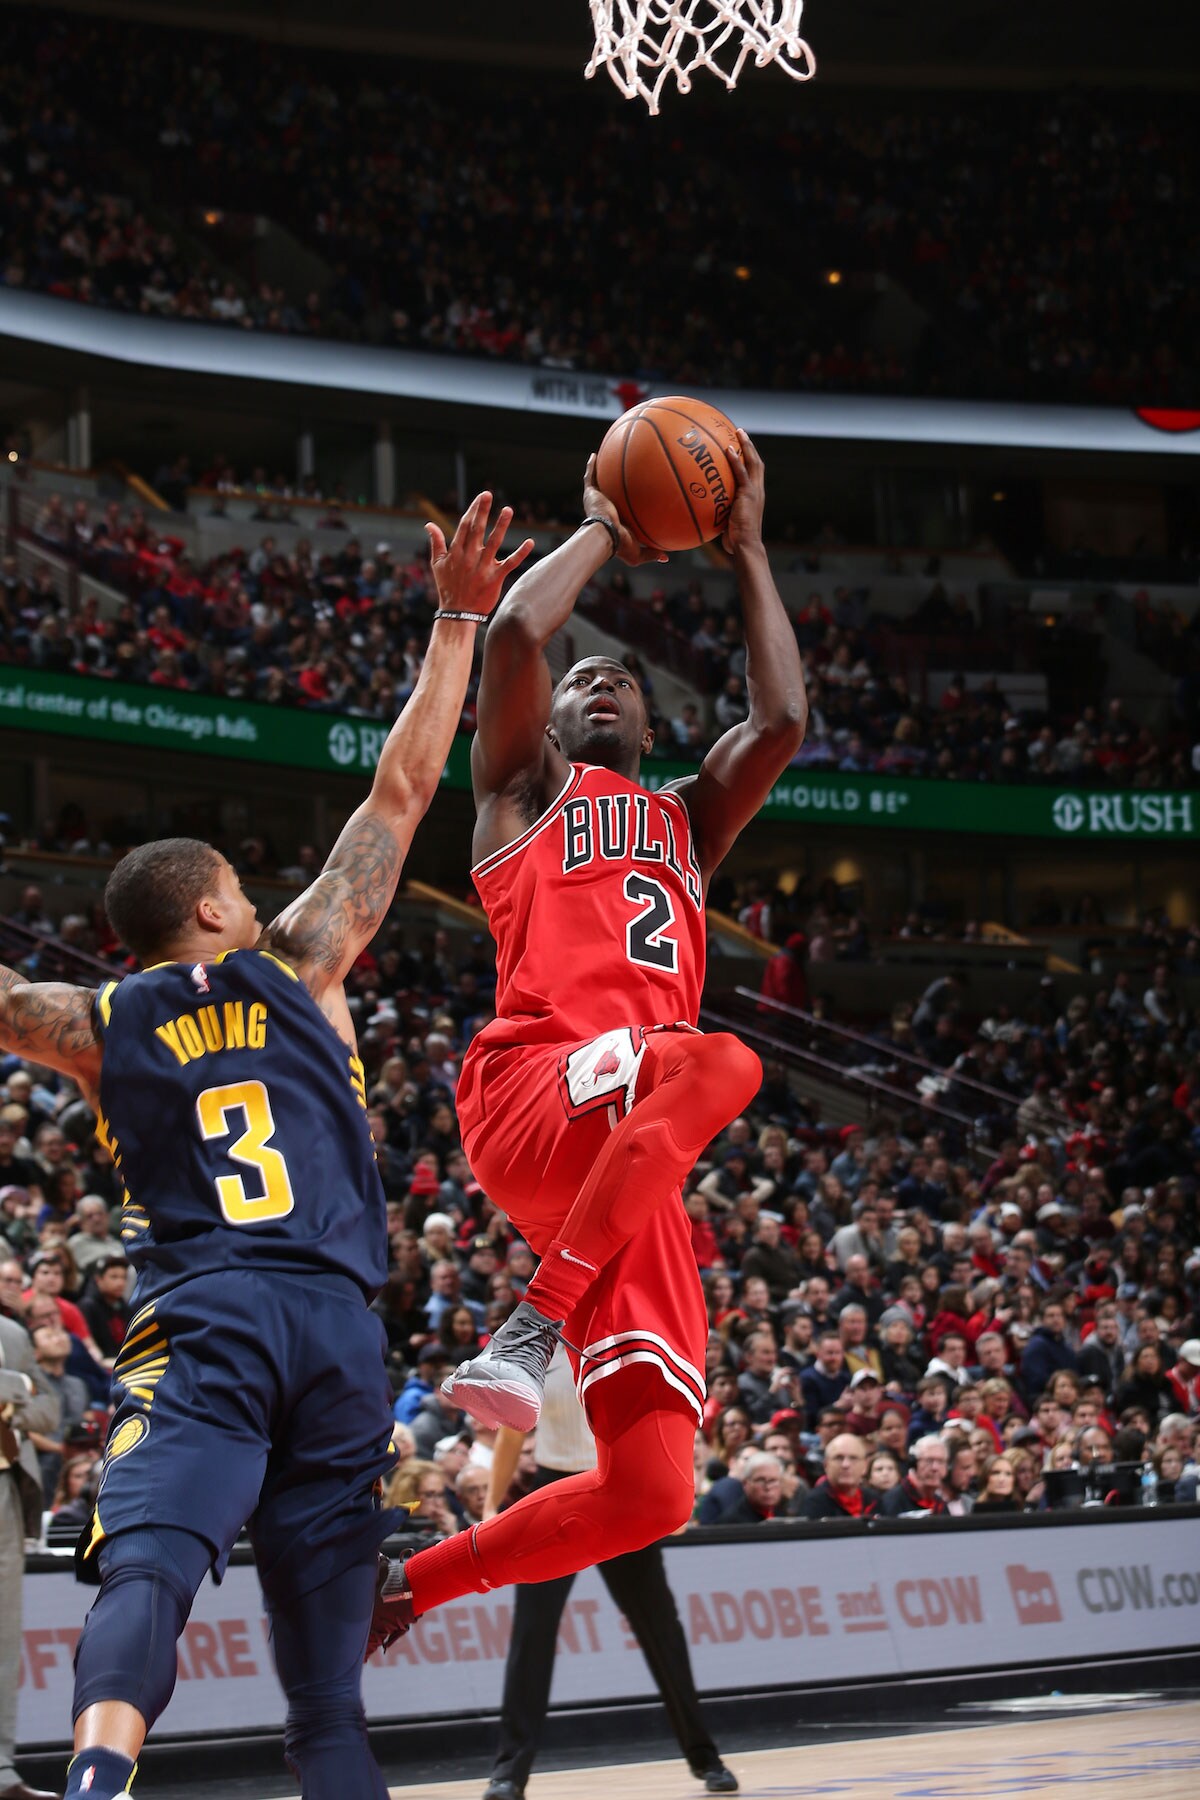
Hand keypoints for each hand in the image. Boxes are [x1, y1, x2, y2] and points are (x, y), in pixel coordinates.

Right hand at [426, 491, 534, 618]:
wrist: (458, 613)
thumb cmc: (447, 588)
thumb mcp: (437, 565)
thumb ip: (435, 543)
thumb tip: (429, 524)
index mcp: (456, 552)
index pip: (465, 526)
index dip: (473, 510)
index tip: (481, 497)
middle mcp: (469, 557)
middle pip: (477, 529)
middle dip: (483, 510)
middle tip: (489, 494)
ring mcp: (483, 567)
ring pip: (494, 542)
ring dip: (501, 525)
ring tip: (508, 510)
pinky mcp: (495, 578)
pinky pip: (510, 563)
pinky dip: (520, 553)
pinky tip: (530, 542)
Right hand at [583, 454, 667, 564]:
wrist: (607, 535)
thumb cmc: (620, 545)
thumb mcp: (638, 553)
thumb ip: (652, 553)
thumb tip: (665, 558)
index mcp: (616, 521)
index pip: (621, 510)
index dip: (626, 504)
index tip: (635, 498)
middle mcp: (605, 509)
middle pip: (610, 493)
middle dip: (613, 485)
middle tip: (622, 475)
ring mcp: (596, 500)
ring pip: (598, 483)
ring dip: (600, 472)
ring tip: (606, 458)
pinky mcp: (590, 494)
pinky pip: (590, 476)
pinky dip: (591, 466)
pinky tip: (595, 455)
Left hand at [721, 429, 764, 555]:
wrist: (746, 545)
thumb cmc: (736, 539)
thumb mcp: (728, 521)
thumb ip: (721, 512)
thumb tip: (704, 512)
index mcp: (755, 495)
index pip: (754, 472)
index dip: (749, 458)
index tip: (742, 446)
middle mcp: (758, 490)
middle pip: (757, 462)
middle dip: (750, 446)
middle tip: (741, 432)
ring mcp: (755, 491)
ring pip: (753, 462)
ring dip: (746, 446)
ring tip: (739, 432)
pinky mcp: (748, 495)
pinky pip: (742, 473)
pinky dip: (736, 461)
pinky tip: (728, 450)